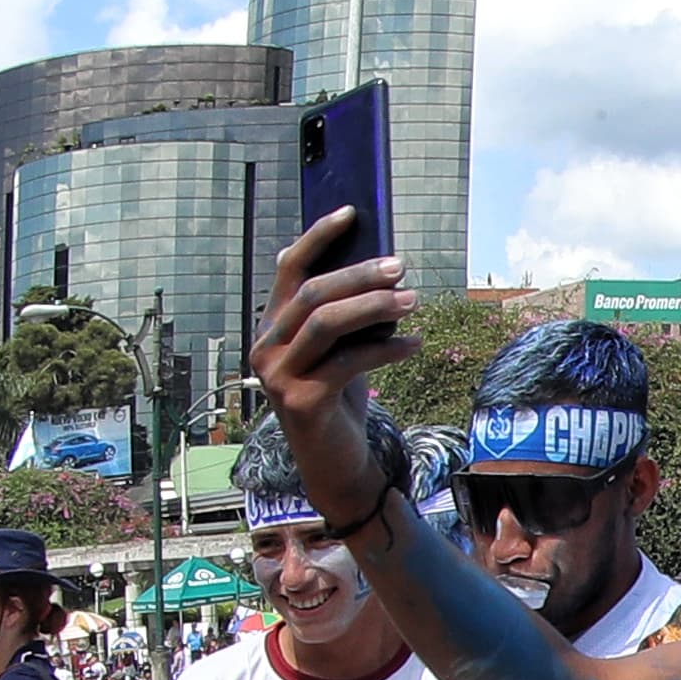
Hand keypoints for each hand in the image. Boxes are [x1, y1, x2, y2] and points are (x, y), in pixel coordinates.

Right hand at [250, 215, 416, 530]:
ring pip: (325, 324)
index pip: (288, 270)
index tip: (353, 214)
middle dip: (358, 275)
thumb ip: (348, 318)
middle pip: (310, 294)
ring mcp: (278, 375)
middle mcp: (266, 347)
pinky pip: (348, 363)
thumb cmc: (341, 403)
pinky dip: (385, 349)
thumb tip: (384, 272)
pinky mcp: (301, 401)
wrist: (337, 465)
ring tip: (413, 300)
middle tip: (401, 267)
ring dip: (373, 307)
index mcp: (272, 327)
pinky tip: (414, 343)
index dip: (318, 238)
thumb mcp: (342, 353)